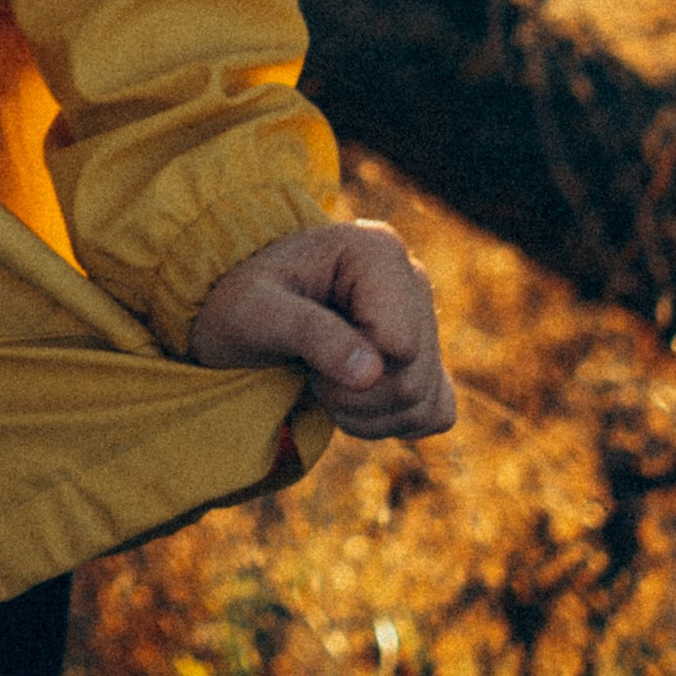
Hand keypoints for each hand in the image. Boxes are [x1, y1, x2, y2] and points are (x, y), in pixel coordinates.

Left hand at [187, 218, 455, 441]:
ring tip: (325, 381)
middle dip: (353, 397)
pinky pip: (436, 413)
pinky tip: (353, 399)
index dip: (349, 368)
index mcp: (378, 252)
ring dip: (366, 414)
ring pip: (425, 403)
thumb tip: (371, 373)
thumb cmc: (238, 303)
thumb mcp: (253, 312)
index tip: (305, 350)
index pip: (398, 344)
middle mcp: (412, 278)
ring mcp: (424, 318)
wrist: (240, 312)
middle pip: (413, 379)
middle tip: (309, 373)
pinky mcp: (427, 357)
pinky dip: (392, 423)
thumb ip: (309, 333)